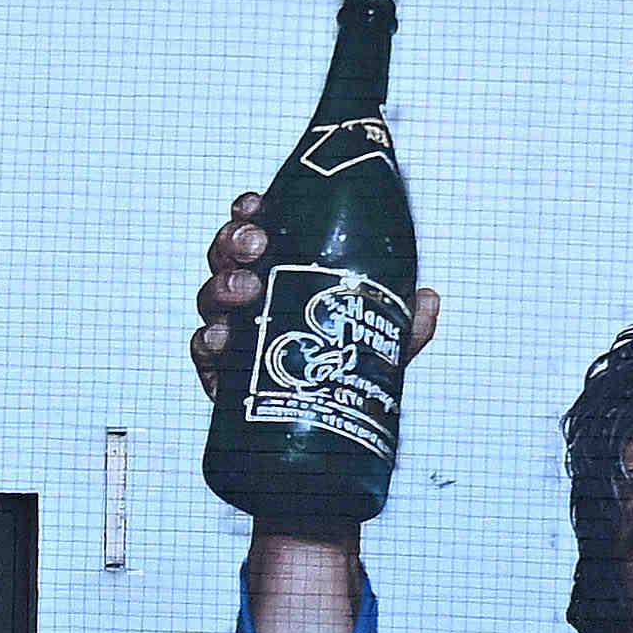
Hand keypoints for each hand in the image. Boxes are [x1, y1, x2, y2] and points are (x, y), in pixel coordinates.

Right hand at [187, 192, 443, 401]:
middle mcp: (250, 297)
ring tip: (246, 289)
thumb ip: (404, 321)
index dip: (249, 213)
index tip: (257, 205)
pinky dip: (208, 341)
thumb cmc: (345, 369)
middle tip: (255, 245)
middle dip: (234, 241)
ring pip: (211, 296)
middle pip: (226, 256)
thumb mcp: (381, 340)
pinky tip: (222, 338)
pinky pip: (203, 351)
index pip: (257, 231)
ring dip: (223, 285)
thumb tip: (428, 299)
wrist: (326, 426)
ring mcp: (232, 331)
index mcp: (281, 273)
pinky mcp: (220, 371)